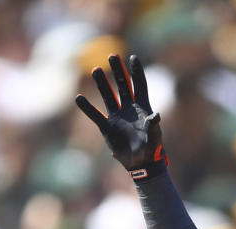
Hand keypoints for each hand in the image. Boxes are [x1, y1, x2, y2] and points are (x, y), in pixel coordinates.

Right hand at [75, 53, 165, 177]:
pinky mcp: (107, 128)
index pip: (139, 86)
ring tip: (96, 70)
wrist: (140, 164)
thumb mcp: (154, 139)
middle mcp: (128, 109)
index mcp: (142, 108)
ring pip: (108, 95)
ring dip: (102, 83)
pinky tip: (79, 98)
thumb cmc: (151, 151)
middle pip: (122, 86)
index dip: (136, 72)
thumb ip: (154, 127)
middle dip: (118, 71)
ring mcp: (117, 116)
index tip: (132, 57)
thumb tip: (156, 116)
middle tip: (112, 56)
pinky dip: (87, 108)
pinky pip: (95, 115)